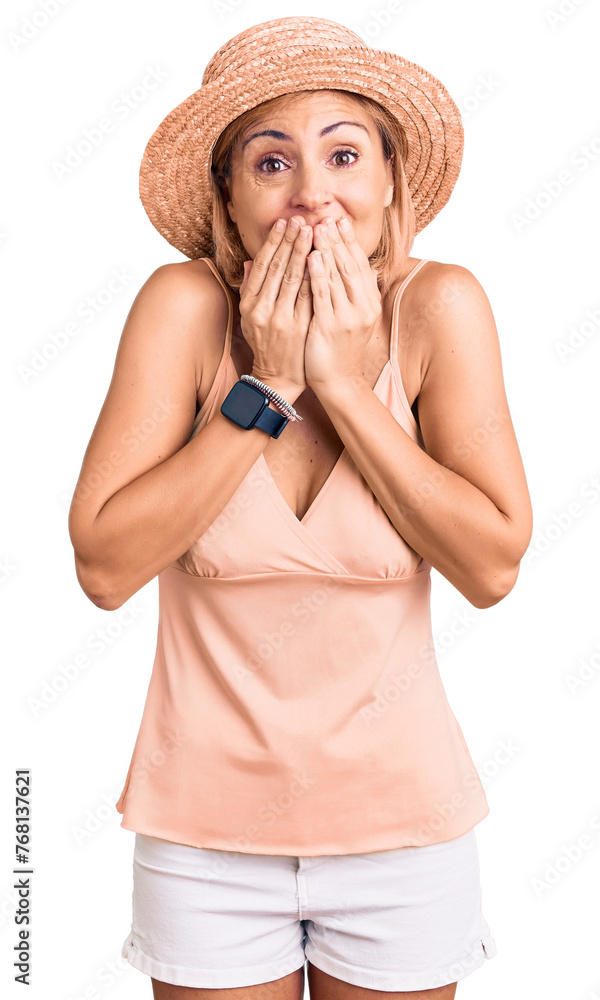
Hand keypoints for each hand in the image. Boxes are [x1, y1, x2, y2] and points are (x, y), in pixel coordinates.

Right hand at [238, 216, 312, 398]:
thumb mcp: (250, 317)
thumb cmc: (265, 343)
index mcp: (250, 304)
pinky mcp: (299, 327)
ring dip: (305, 252)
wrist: (276, 377)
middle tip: (303, 219)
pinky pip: (310, 296)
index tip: (285, 223)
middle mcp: (263, 309)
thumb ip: (250, 288)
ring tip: (314, 231)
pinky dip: (316, 276)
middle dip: (292, 241)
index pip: (263, 266)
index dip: (274, 242)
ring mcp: (282, 319)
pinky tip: (324, 259)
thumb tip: (251, 261)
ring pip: (295, 279)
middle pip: (279, 268)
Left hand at [304, 216, 382, 389]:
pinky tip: (311, 256)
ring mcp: (348, 317)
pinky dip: (318, 273)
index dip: (349, 242)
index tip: (339, 221)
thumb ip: (355, 293)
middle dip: (337, 240)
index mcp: (369, 303)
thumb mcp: (354, 318)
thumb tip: (360, 269)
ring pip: (337, 276)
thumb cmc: (340, 348)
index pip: (360, 265)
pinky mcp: (331, 326)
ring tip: (317, 228)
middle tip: (326, 217)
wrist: (338, 381)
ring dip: (327, 249)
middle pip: (349, 265)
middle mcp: (363, 307)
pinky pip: (323, 294)